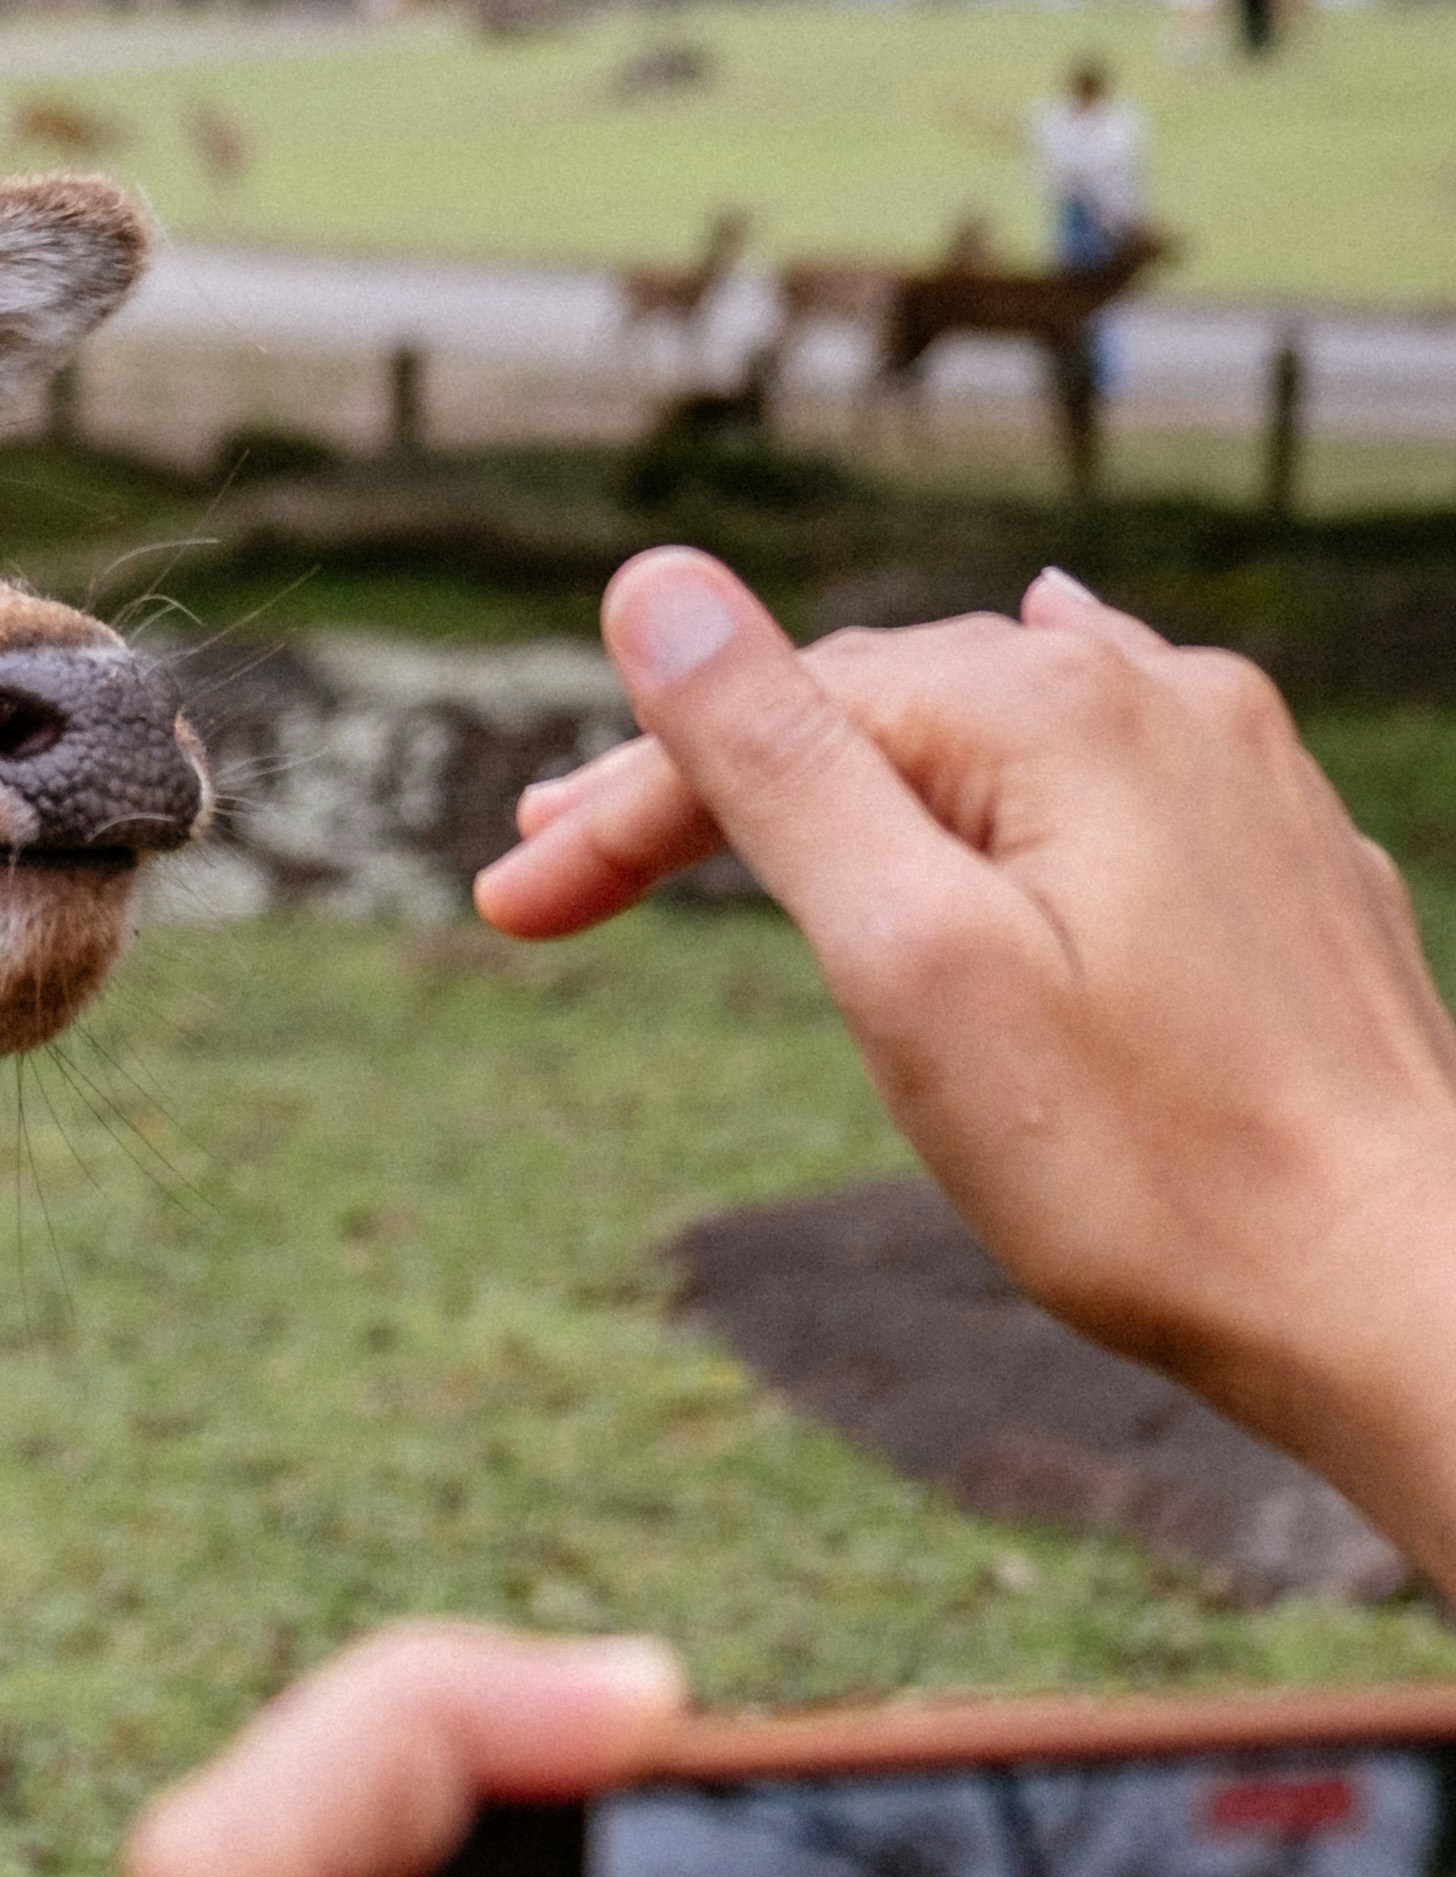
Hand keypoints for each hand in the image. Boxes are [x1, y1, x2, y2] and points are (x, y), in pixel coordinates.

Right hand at [473, 549, 1455, 1567]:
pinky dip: (988, 783)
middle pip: (876, 710)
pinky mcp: (1287, 856)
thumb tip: (652, 580)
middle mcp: (1162, 694)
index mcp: (1055, 704)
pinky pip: (1098, 771)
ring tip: (735, 827)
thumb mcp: (908, 961)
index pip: (776, 714)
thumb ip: (776, 760)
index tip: (510, 906)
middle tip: (554, 874)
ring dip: (847, 779)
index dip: (623, 803)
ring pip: (989, 732)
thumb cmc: (1147, 1169)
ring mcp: (1240, 770)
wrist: (1407, 1296)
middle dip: (711, 785)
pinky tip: (1004, 732)